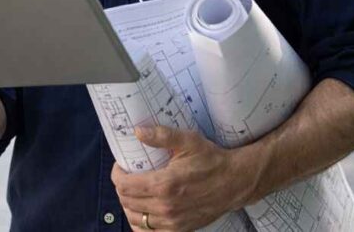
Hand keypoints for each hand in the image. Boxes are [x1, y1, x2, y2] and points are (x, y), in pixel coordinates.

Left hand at [111, 125, 259, 231]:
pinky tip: (143, 212)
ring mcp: (173, 222)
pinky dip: (141, 225)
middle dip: (121, 188)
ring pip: (136, 220)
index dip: (117, 174)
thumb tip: (137, 131)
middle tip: (127, 177)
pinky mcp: (181, 230)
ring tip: (133, 193)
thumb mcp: (188, 141)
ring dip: (129, 206)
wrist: (236, 182)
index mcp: (164, 185)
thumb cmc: (212, 160)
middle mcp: (165, 207)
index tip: (121, 166)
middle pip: (126, 202)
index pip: (124, 186)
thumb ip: (161, 135)